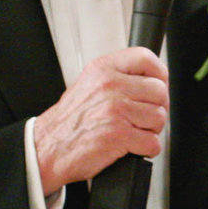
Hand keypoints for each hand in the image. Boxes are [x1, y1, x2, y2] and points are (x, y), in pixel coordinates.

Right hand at [34, 47, 168, 195]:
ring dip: (150, 130)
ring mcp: (115, 109)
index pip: (146, 58)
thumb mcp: (89, 85)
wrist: (47, 149)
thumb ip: (118, 78)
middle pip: (160, 92)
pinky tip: (129, 146)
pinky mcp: (119, 134)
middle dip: (155, 109)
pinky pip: (153, 142)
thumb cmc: (70, 122)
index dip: (159, 75)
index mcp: (103, 69)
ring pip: (159, 117)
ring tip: (130, 132)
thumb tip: (154, 80)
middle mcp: (109, 86)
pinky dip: (146, 149)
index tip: (157, 87)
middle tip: (140, 118)